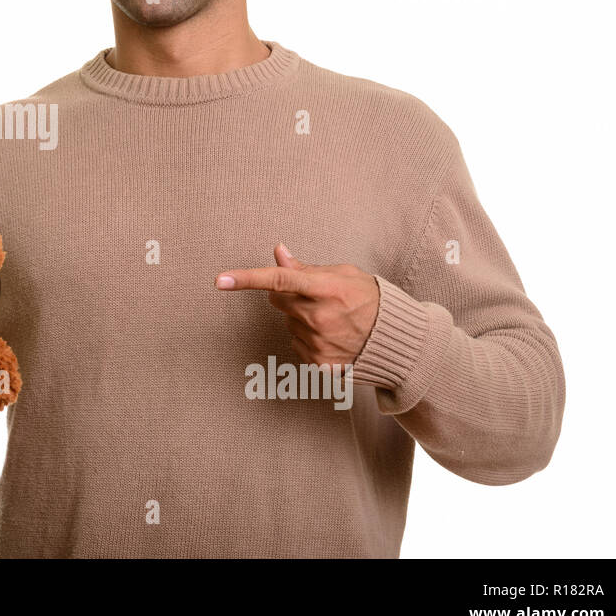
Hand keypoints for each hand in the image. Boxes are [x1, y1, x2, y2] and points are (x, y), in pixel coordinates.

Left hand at [214, 243, 379, 368]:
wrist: (395, 340)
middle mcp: (319, 318)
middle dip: (287, 294)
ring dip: (300, 317)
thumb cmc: (369, 299)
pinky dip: (307, 337)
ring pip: (287, 322)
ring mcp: (318, 343)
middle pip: (277, 300)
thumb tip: (278, 251)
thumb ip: (305, 267)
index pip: (279, 280)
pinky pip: (295, 343)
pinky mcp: (317, 363)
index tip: (220, 280)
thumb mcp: (343, 274)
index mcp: (326, 289)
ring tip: (331, 318)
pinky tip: (331, 336)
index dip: (246, 279)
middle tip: (312, 295)